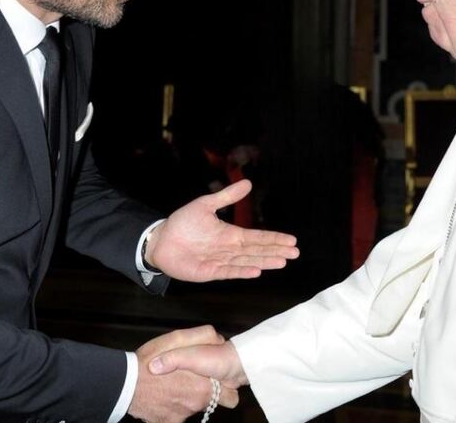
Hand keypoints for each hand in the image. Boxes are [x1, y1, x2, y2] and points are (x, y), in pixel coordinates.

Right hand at [128, 326, 238, 422]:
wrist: (125, 384)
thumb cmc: (150, 360)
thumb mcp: (177, 338)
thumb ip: (203, 337)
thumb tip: (218, 340)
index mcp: (203, 387)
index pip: (230, 398)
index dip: (223, 387)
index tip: (214, 379)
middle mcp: (195, 406)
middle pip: (208, 402)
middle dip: (200, 391)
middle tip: (184, 378)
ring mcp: (181, 416)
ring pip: (190, 408)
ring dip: (183, 398)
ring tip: (168, 384)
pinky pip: (174, 416)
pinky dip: (169, 408)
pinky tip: (160, 396)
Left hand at [145, 180, 298, 281]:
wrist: (161, 240)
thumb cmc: (183, 223)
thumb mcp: (205, 205)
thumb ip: (227, 196)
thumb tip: (248, 183)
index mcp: (230, 235)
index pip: (257, 237)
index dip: (274, 238)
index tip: (291, 240)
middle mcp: (229, 250)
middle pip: (257, 251)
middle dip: (275, 251)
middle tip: (295, 253)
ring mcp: (220, 262)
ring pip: (247, 262)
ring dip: (264, 262)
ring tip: (282, 262)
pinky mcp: (209, 272)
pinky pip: (229, 272)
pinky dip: (242, 271)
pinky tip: (256, 271)